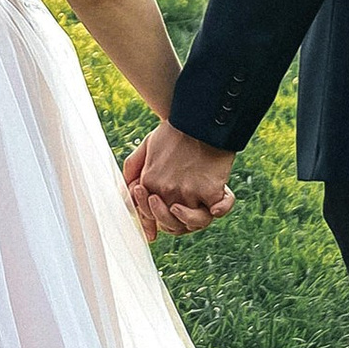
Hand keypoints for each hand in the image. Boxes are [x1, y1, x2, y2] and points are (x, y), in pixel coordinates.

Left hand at [123, 122, 237, 237]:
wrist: (198, 119)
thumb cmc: (174, 132)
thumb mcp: (145, 146)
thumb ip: (133, 169)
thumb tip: (127, 192)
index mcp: (149, 181)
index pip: (147, 214)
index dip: (151, 224)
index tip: (156, 228)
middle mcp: (167, 191)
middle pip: (168, 223)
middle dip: (170, 222)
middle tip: (175, 209)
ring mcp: (189, 192)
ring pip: (192, 223)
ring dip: (191, 220)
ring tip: (192, 209)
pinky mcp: (210, 190)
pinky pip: (218, 210)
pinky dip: (220, 209)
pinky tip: (216, 208)